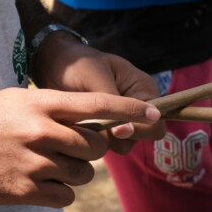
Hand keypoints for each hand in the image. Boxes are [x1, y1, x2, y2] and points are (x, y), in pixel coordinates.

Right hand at [0, 87, 160, 207]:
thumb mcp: (19, 99)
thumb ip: (57, 107)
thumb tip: (100, 118)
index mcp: (41, 103)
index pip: (99, 104)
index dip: (132, 109)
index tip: (156, 114)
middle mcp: (41, 131)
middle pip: (97, 146)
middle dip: (91, 150)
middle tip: (69, 149)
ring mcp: (34, 163)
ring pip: (85, 174)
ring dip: (75, 173)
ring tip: (47, 166)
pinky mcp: (26, 191)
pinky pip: (67, 197)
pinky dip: (60, 193)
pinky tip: (38, 183)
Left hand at [33, 32, 165, 152]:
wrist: (55, 67)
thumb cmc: (78, 65)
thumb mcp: (96, 79)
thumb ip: (111, 106)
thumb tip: (123, 132)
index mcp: (144, 89)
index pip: (156, 121)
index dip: (139, 128)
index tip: (116, 128)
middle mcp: (138, 108)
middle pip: (143, 136)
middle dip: (122, 136)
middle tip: (98, 126)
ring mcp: (123, 121)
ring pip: (125, 144)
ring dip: (106, 140)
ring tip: (85, 124)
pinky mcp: (107, 131)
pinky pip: (108, 145)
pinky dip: (95, 141)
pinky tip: (81, 128)